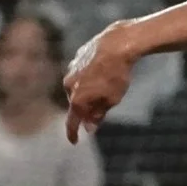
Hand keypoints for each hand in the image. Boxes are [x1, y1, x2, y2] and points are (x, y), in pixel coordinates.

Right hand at [64, 23, 136, 139]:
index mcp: (77, 99)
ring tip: (105, 90)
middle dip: (85, 111)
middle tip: (98, 114)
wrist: (117, 44)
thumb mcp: (112, 100)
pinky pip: (80, 74)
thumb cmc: (117, 75)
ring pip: (77, 88)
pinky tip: (101, 75)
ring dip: (87, 94)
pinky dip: (88, 79)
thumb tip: (90, 127)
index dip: (73, 133)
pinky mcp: (76, 58)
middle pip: (75, 104)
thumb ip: (98, 115)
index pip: (72, 121)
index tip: (74, 141)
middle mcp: (69, 85)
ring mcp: (71, 70)